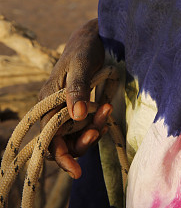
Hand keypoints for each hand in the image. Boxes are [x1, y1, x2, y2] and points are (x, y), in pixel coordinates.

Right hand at [38, 18, 108, 178]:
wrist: (95, 36)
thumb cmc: (85, 48)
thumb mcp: (82, 65)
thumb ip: (78, 89)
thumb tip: (77, 116)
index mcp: (46, 102)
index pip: (48, 140)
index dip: (61, 157)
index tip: (77, 170)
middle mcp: (53, 109)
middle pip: (62, 143)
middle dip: (81, 143)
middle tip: (99, 130)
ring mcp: (67, 109)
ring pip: (76, 136)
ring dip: (92, 131)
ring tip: (107, 113)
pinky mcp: (80, 107)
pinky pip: (86, 126)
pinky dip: (97, 125)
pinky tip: (107, 115)